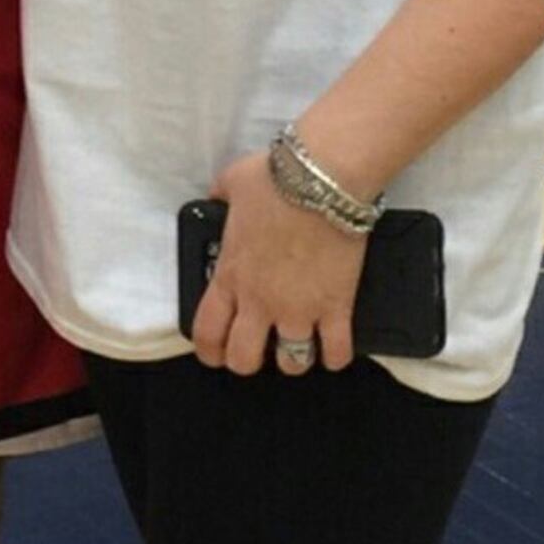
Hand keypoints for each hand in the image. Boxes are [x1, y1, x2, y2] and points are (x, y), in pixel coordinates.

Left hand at [191, 153, 366, 377]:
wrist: (324, 180)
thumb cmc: (276, 179)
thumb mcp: (231, 182)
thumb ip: (220, 196)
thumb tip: (215, 197)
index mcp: (230, 275)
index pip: (207, 332)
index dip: (209, 350)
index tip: (216, 352)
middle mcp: (260, 302)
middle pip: (243, 360)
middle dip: (247, 360)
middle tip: (258, 348)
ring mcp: (299, 309)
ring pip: (291, 363)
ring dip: (293, 359)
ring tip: (298, 345)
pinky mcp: (336, 307)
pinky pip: (337, 352)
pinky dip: (335, 355)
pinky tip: (333, 346)